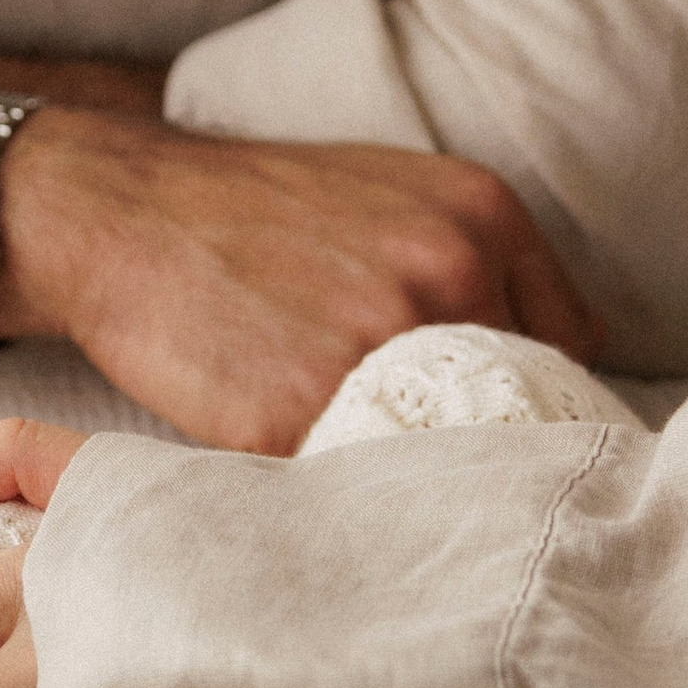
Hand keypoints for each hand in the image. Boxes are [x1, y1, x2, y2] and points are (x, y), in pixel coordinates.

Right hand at [0, 108, 597, 452]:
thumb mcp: (389, 190)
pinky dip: (344, 496)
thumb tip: (561, 366)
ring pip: (446, 457)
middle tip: (433, 463)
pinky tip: (313, 477)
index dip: (529, 398)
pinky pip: (357, 486)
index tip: (497, 429)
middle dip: (478, 443)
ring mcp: (375, 344)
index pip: (570, 350)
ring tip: (373, 476)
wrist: (118, 212)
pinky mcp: (299, 412)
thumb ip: (478, 263)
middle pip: (516, 411)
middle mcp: (447, 273)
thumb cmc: (251, 211)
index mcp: (481, 216)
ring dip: (419, 482)